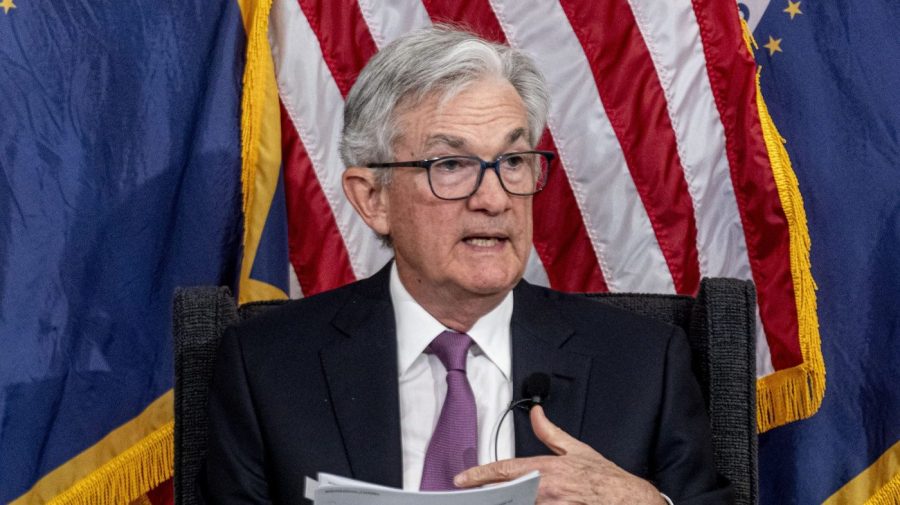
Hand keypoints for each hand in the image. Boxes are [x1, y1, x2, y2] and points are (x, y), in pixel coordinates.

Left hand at [454, 405, 665, 504]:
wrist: (628, 499)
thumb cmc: (605, 478)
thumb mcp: (577, 449)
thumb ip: (550, 433)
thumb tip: (536, 413)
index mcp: (547, 469)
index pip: (504, 470)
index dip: (479, 475)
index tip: (461, 480)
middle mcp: (546, 490)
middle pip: (505, 495)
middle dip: (490, 496)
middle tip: (476, 496)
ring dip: (509, 503)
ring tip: (497, 501)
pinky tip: (524, 503)